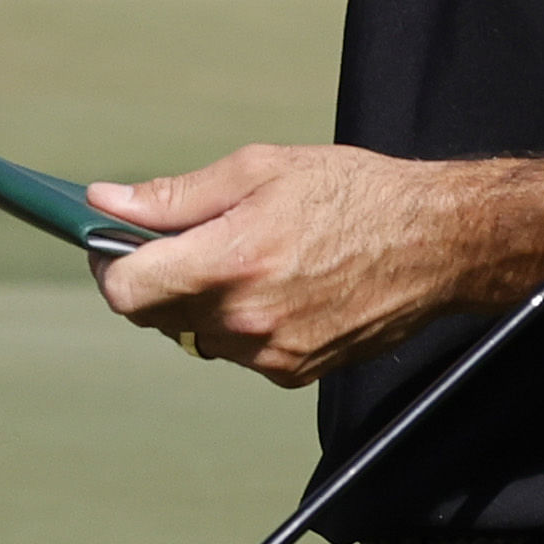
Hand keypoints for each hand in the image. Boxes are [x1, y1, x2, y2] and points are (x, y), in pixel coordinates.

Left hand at [84, 144, 481, 387]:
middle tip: (173, 239)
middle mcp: (246, 319)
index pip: (126, 290)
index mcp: (231, 261)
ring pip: (195, 333)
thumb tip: (106, 203)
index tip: (107, 243)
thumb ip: (175, 196)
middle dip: (151, 277)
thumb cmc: (352, 193)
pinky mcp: (295, 373)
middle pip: (154, 314)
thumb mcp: (258, 170)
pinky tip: (273, 283)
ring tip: (241, 255)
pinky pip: (237, 350)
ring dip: (197, 300)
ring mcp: (271, 354)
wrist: (437, 243)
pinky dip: (237, 321)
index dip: (106, 265)